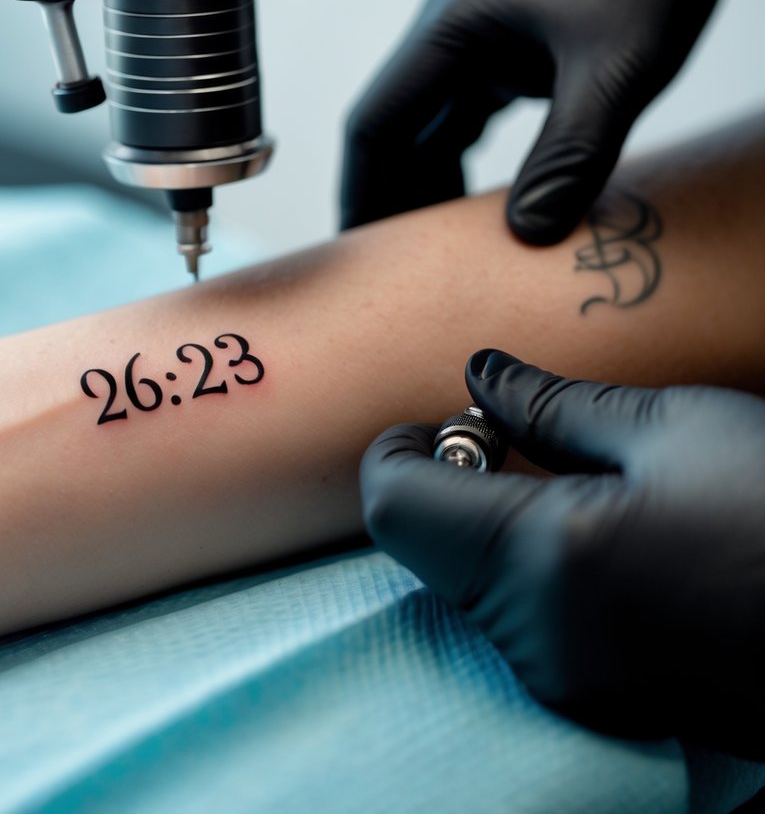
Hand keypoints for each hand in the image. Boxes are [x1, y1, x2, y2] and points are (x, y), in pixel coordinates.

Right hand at [340, 0, 721, 243]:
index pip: (374, 127)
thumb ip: (571, 152)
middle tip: (397, 272)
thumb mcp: (617, 66)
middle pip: (393, 133)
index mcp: (450, 33)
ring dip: (425, 188)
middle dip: (389, 201)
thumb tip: (526, 234)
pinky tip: (479, 210)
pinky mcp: (513, 53)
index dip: (361, 195)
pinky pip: (463, 121)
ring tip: (434, 254)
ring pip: (427, 130)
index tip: (364, 256)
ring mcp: (481, 44)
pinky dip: (462, 169)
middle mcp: (452, 38)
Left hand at [360, 350, 764, 755]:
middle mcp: (534, 634)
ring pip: (466, 585)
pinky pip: (517, 622)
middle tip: (517, 438)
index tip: (448, 417)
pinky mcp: (594, 696)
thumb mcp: (676, 428)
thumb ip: (551, 405)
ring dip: (489, 525)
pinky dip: (528, 571)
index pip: (393, 503)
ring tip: (576, 488)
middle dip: (450, 480)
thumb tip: (480, 372)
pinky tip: (598, 538)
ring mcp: (563, 678)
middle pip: (424, 545)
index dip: (400, 447)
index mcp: (541, 557)